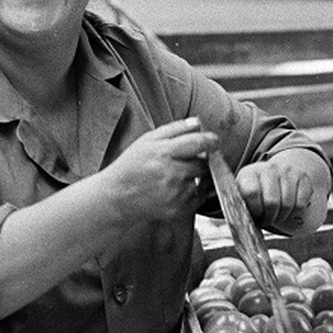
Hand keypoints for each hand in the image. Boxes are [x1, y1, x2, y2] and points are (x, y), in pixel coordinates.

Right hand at [104, 118, 218, 223]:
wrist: (117, 197)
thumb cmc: (131, 167)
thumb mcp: (147, 140)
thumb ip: (174, 129)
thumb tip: (197, 123)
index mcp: (163, 153)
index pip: (198, 143)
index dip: (211, 141)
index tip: (215, 141)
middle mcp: (171, 173)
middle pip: (203, 164)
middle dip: (204, 161)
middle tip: (194, 160)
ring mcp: (176, 193)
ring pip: (204, 182)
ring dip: (200, 177)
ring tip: (183, 175)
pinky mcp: (179, 209)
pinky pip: (199, 198)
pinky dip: (196, 192)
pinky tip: (180, 188)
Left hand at [235, 151, 330, 232]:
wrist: (273, 176)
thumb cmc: (255, 193)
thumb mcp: (243, 197)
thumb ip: (241, 207)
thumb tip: (243, 224)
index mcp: (250, 173)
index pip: (252, 193)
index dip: (255, 211)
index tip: (255, 216)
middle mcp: (269, 168)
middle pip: (272, 202)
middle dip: (269, 218)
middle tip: (267, 221)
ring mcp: (287, 171)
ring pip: (287, 204)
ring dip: (282, 216)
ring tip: (276, 216)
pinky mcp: (303, 177)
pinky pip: (301, 204)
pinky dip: (294, 212)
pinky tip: (287, 209)